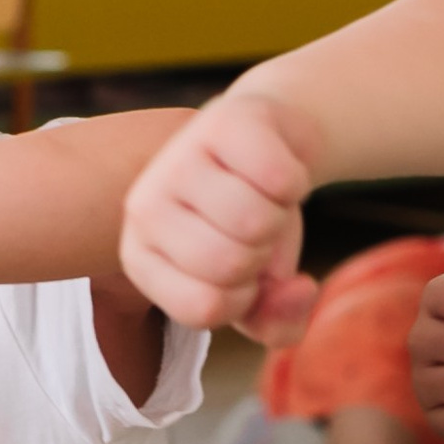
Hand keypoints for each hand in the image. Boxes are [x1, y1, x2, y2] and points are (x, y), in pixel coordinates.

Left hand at [117, 92, 319, 340]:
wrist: (265, 144)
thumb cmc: (247, 222)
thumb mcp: (256, 288)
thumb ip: (276, 321)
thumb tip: (301, 291)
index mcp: (141, 259)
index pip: (204, 309)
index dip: (245, 296)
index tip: (239, 268)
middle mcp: (144, 210)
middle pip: (230, 264)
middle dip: (262, 253)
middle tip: (252, 225)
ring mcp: (176, 161)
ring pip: (254, 221)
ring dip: (280, 214)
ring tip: (262, 196)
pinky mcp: (220, 121)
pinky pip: (280, 178)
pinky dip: (298, 178)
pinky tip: (276, 165)